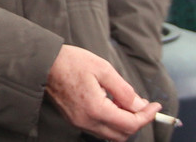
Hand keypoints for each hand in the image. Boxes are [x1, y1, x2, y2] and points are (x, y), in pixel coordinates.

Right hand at [45, 44, 160, 140]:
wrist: (41, 63)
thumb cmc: (70, 61)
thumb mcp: (102, 68)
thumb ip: (124, 90)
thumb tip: (140, 105)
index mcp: (95, 109)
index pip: (131, 123)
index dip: (147, 115)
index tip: (155, 105)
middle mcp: (86, 121)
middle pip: (122, 135)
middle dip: (136, 121)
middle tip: (140, 104)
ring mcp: (78, 122)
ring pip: (111, 135)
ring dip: (123, 123)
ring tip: (124, 103)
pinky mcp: (73, 120)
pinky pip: (98, 129)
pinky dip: (110, 122)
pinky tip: (110, 104)